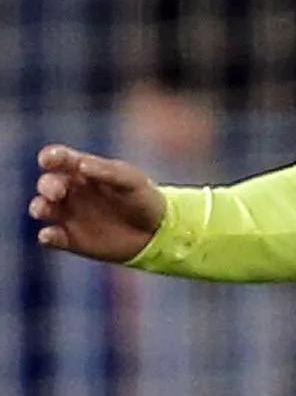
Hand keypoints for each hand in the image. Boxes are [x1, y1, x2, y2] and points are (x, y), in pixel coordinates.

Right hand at [29, 145, 163, 262]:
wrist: (157, 233)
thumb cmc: (143, 199)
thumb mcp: (132, 181)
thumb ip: (107, 172)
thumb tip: (81, 165)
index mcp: (82, 170)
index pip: (59, 159)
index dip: (51, 157)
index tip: (50, 160)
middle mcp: (69, 191)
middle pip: (48, 183)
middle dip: (48, 185)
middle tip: (58, 192)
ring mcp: (68, 214)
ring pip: (43, 208)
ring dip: (39, 207)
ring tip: (43, 209)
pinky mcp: (70, 238)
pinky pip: (51, 237)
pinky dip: (47, 236)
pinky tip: (50, 236)